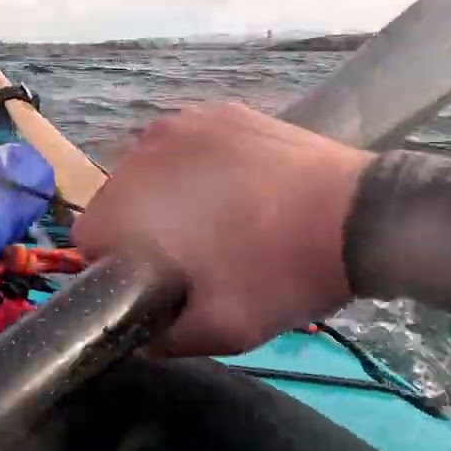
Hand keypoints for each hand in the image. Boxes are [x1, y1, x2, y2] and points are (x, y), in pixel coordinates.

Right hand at [71, 102, 373, 356]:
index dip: (115, 268)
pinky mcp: (219, 110)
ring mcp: (181, 123)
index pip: (88, 239)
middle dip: (141, 228)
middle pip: (117, 199)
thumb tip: (138, 336)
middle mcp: (140, 153)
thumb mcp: (221, 331)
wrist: (362, 217)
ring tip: (218, 221)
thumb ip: (163, 340)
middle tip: (192, 257)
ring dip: (167, 195)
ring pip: (150, 169)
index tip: (155, 283)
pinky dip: (199, 167)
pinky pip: (188, 145)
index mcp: (128, 206)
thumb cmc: (281, 274)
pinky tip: (239, 190)